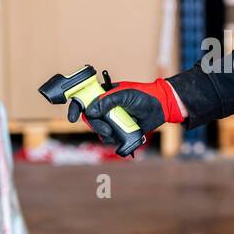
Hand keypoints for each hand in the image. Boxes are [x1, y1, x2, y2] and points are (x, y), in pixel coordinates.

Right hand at [67, 71, 186, 146]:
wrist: (161, 108)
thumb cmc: (145, 96)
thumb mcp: (126, 94)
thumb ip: (108, 100)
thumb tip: (91, 111)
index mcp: (104, 95)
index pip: (84, 99)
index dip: (75, 107)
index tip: (72, 117)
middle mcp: (105, 107)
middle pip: (90, 118)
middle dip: (96, 125)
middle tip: (107, 130)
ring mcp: (112, 119)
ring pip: (98, 129)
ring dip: (104, 134)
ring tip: (116, 133)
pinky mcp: (119, 129)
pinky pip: (108, 137)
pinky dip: (111, 139)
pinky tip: (119, 137)